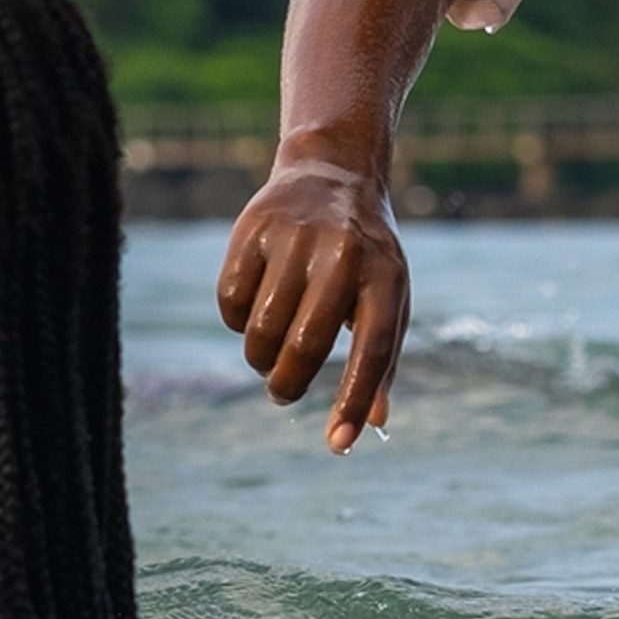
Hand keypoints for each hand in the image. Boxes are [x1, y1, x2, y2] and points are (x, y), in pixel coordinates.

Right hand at [216, 159, 410, 453]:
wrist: (333, 173)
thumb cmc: (366, 254)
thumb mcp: (388, 295)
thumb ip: (381, 358)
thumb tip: (373, 424)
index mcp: (385, 276)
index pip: (372, 350)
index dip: (352, 400)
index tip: (336, 444)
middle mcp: (344, 255)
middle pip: (305, 346)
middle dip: (287, 385)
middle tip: (283, 391)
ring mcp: (297, 238)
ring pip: (261, 331)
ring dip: (259, 359)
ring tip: (269, 352)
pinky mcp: (254, 229)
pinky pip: (230, 303)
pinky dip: (235, 321)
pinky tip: (253, 307)